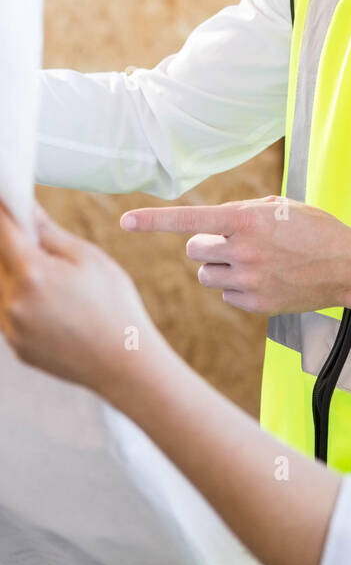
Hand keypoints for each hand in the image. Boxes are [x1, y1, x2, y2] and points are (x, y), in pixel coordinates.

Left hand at [0, 200, 159, 393]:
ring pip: (3, 285)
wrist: (124, 364)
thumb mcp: (88, 258)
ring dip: (18, 274)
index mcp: (31, 273)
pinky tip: (57, 307)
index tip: (8, 200)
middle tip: (43, 246)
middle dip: (14, 246)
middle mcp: (11, 301)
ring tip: (59, 286)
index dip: (4, 210)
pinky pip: (9, 311)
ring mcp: (9, 327)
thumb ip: (48, 232)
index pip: (2, 229)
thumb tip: (24, 207)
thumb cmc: (115, 306)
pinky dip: (24, 300)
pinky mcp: (14, 346)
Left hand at [118, 196, 350, 314]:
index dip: (153, 220)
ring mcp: (248, 280)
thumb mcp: (282, 207)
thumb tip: (216, 223)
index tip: (126, 221)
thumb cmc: (316, 231)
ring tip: (253, 262)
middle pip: (194, 250)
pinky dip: (238, 287)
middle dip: (206, 246)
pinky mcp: (256, 304)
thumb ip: (244, 212)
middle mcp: (242, 250)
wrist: (348, 267)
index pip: (189, 219)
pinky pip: (227, 294)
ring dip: (220, 267)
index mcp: (247, 220)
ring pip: (207, 275)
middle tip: (232, 244)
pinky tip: (265, 279)